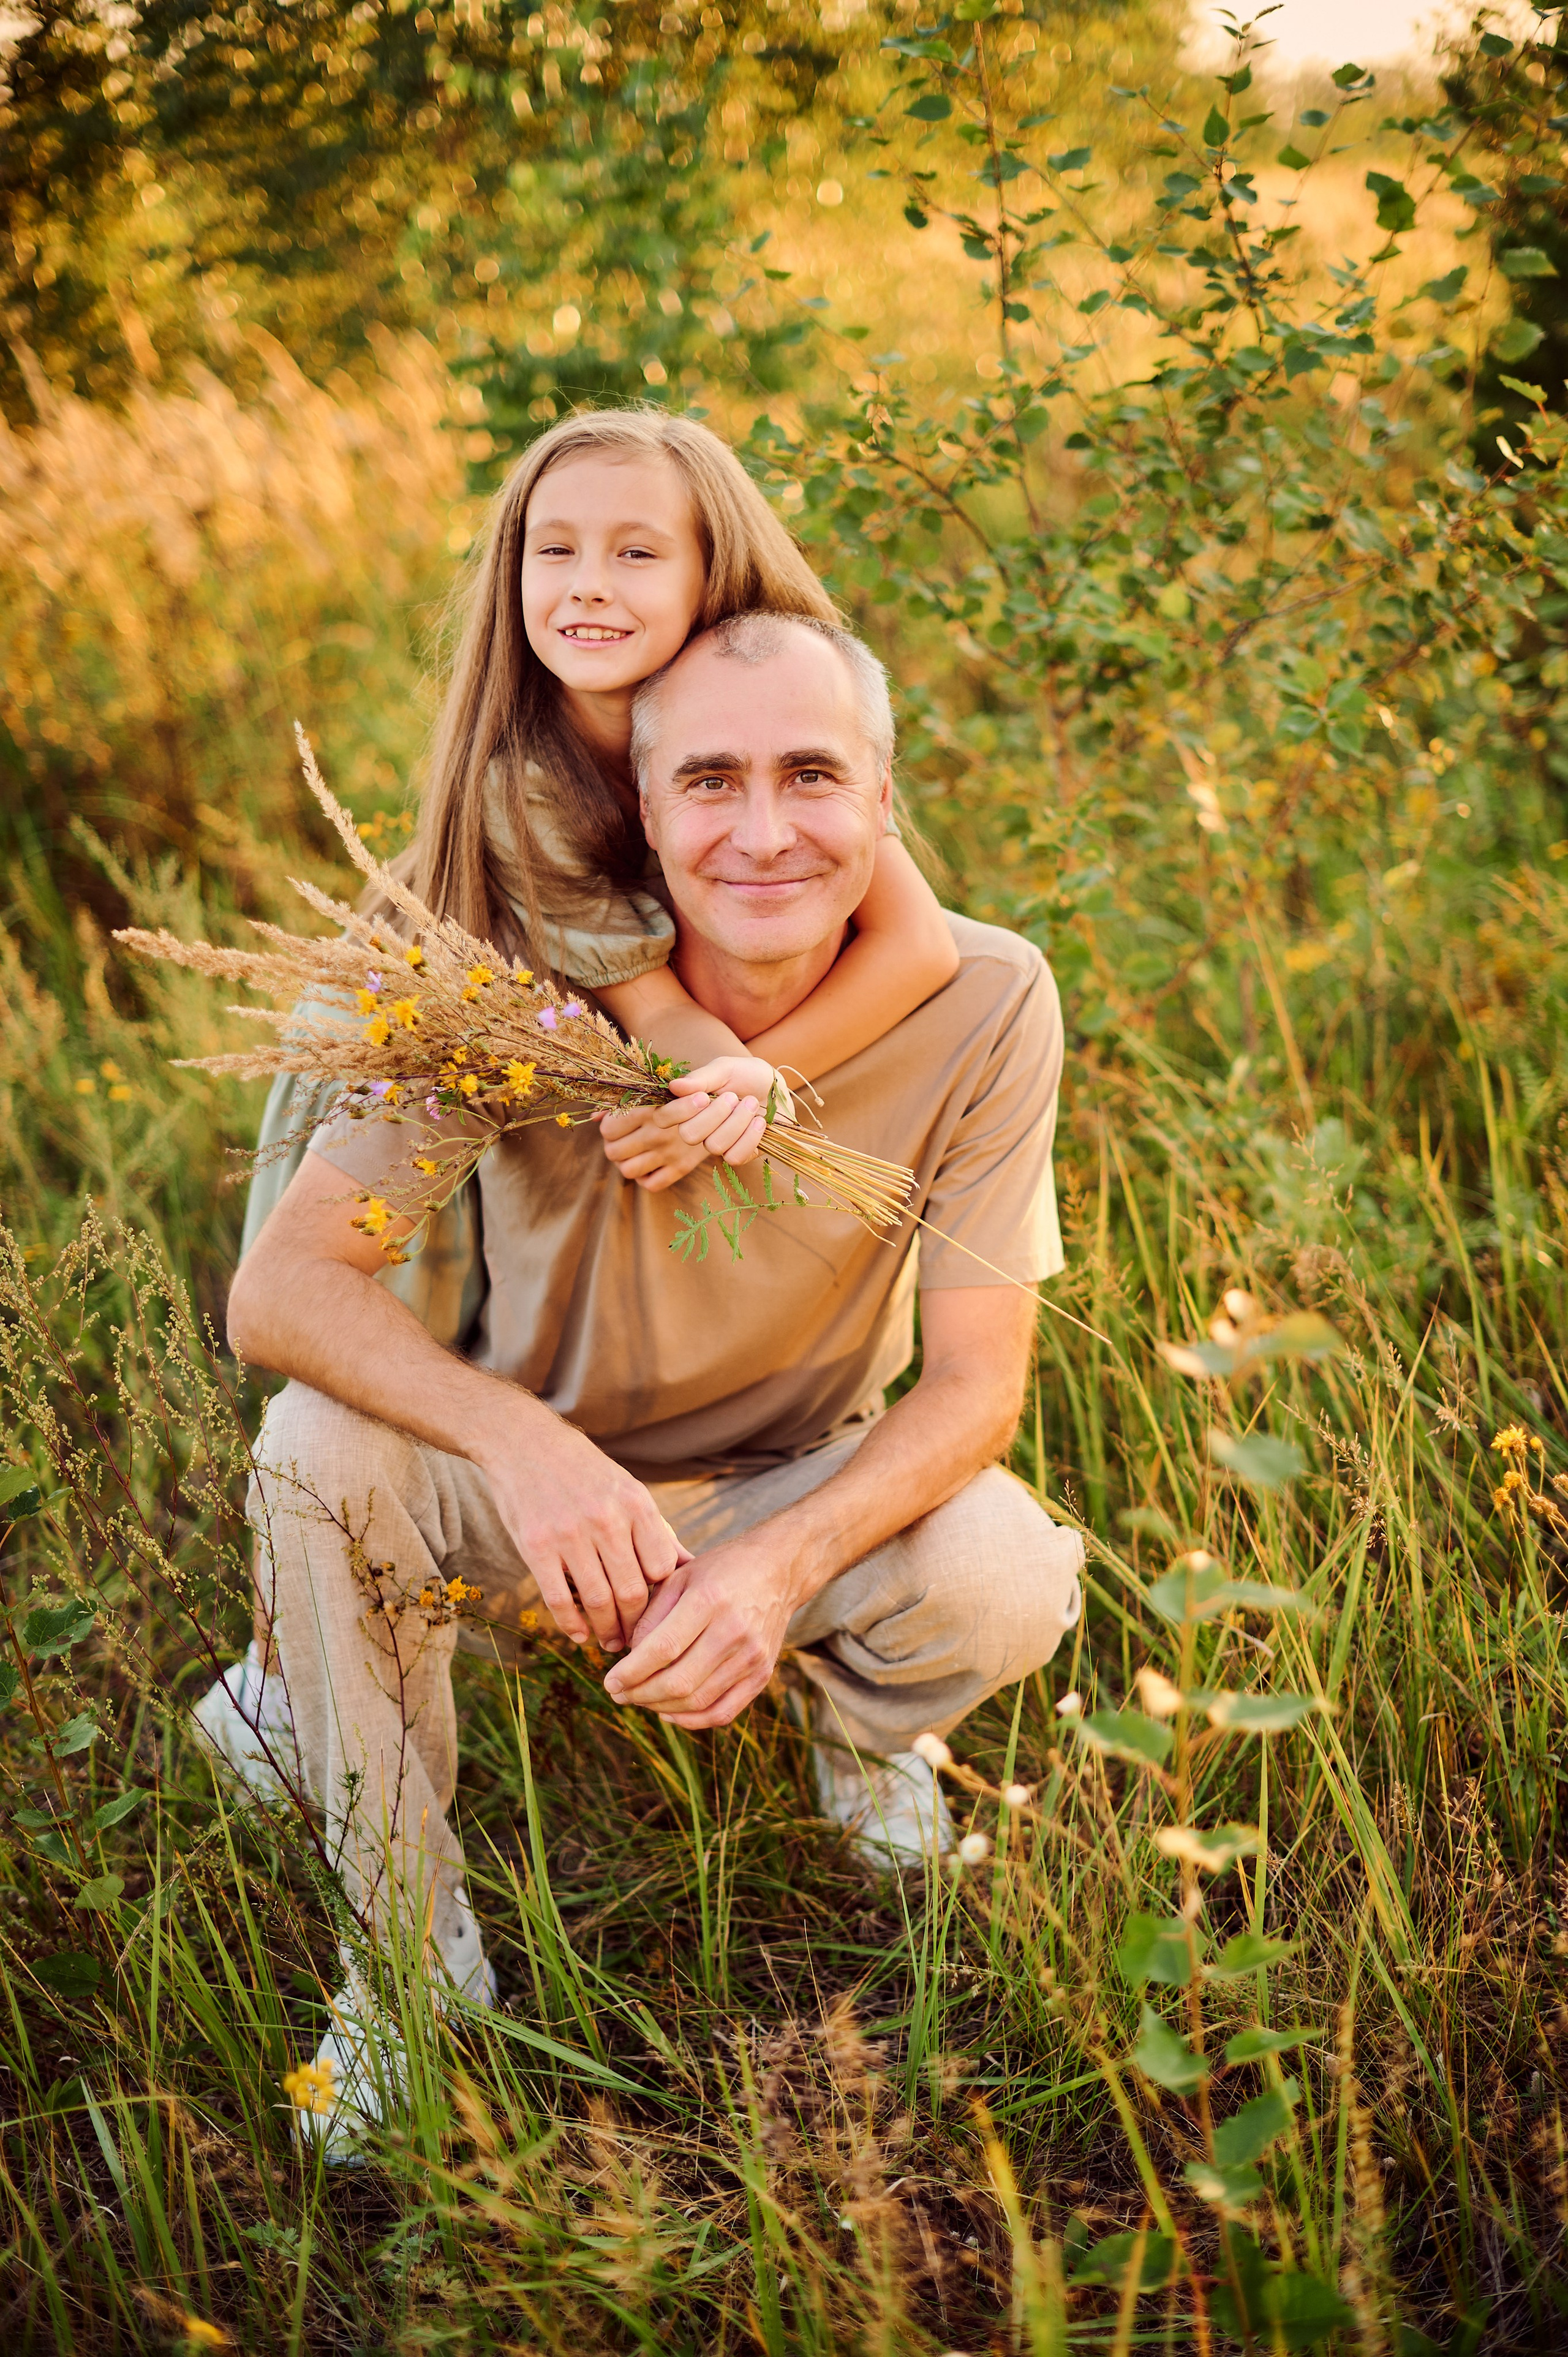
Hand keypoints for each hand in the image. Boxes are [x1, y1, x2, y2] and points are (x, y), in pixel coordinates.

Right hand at [478, 1404, 688, 1652]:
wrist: (526, 1444)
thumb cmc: (585, 1472)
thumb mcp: (629, 1490)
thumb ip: (656, 1531)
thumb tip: (691, 1567)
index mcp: (636, 1503)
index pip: (662, 1568)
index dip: (663, 1598)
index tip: (660, 1614)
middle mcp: (606, 1518)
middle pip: (633, 1590)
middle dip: (637, 1625)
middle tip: (637, 1642)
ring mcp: (569, 1533)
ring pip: (598, 1600)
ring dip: (607, 1631)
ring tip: (611, 1643)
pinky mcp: (536, 1546)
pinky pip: (559, 1599)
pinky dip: (572, 1625)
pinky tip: (580, 1635)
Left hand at [597, 1100, 710, 1191]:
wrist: (725, 1108)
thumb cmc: (686, 1095)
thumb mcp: (657, 1090)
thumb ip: (624, 1100)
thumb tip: (594, 1117)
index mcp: (649, 1110)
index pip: (608, 1129)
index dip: (607, 1128)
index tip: (616, 1124)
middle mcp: (656, 1134)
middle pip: (613, 1152)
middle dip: (612, 1147)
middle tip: (621, 1140)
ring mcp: (669, 1154)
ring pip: (627, 1170)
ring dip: (625, 1163)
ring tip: (633, 1153)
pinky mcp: (681, 1168)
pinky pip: (651, 1184)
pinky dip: (645, 1177)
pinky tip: (648, 1165)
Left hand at [602, 1538, 796, 1727]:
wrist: (777, 1569)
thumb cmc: (720, 1570)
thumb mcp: (680, 1576)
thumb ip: (652, 1615)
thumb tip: (629, 1657)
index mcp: (709, 1600)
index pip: (662, 1649)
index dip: (631, 1672)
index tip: (609, 1681)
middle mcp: (734, 1631)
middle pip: (679, 1681)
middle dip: (640, 1694)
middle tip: (618, 1694)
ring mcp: (752, 1656)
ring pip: (698, 1701)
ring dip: (660, 1707)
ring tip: (639, 1699)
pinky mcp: (762, 1674)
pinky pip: (723, 1712)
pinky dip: (691, 1720)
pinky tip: (669, 1712)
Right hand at [667, 1055, 775, 1167]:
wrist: (778, 1088)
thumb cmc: (747, 1075)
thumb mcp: (725, 1069)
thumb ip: (701, 1078)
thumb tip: (674, 1086)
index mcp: (687, 1105)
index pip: (664, 1118)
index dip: (679, 1111)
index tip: (702, 1097)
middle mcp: (698, 1127)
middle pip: (688, 1135)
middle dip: (714, 1115)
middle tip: (733, 1097)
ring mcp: (717, 1143)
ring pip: (714, 1146)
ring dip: (736, 1122)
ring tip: (752, 1103)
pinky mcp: (738, 1154)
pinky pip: (734, 1156)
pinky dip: (750, 1137)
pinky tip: (760, 1122)